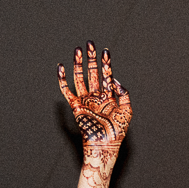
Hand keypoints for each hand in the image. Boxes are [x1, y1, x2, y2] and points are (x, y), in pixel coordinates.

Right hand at [58, 43, 130, 187]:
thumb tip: (115, 80)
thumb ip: (124, 94)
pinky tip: (61, 66)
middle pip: (92, 73)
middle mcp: (96, 97)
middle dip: (91, 58)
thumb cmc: (117, 131)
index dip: (106, 63)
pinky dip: (62, 79)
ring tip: (78, 50)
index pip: (106, 75)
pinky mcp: (75, 106)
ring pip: (80, 78)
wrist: (105, 143)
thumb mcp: (128, 111)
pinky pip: (66, 90)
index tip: (105, 51)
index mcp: (108, 97)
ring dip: (78, 64)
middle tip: (90, 44)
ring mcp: (85, 100)